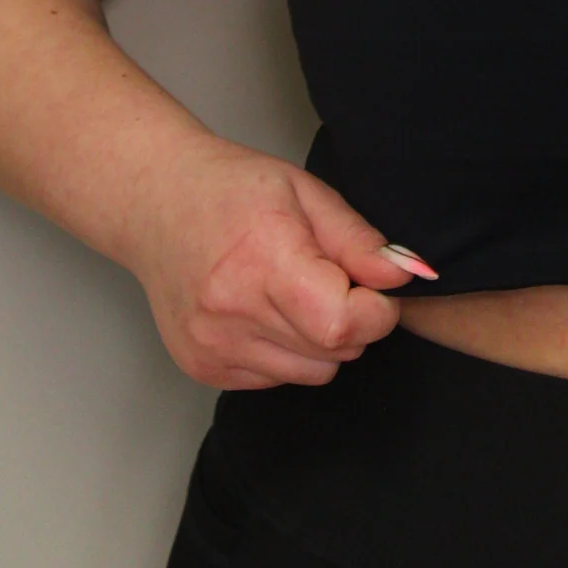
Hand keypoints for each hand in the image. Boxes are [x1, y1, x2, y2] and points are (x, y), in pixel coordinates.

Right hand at [126, 136, 436, 389]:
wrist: (157, 203)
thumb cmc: (232, 188)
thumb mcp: (307, 193)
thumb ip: (360, 241)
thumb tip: (409, 274)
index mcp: (263, 262)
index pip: (343, 324)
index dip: (377, 311)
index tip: (376, 288)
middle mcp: (232, 314)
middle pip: (333, 353)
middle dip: (353, 321)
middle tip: (333, 278)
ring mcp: (212, 347)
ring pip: (310, 373)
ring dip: (321, 341)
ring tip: (297, 291)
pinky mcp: (203, 368)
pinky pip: (276, 379)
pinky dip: (287, 351)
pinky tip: (266, 309)